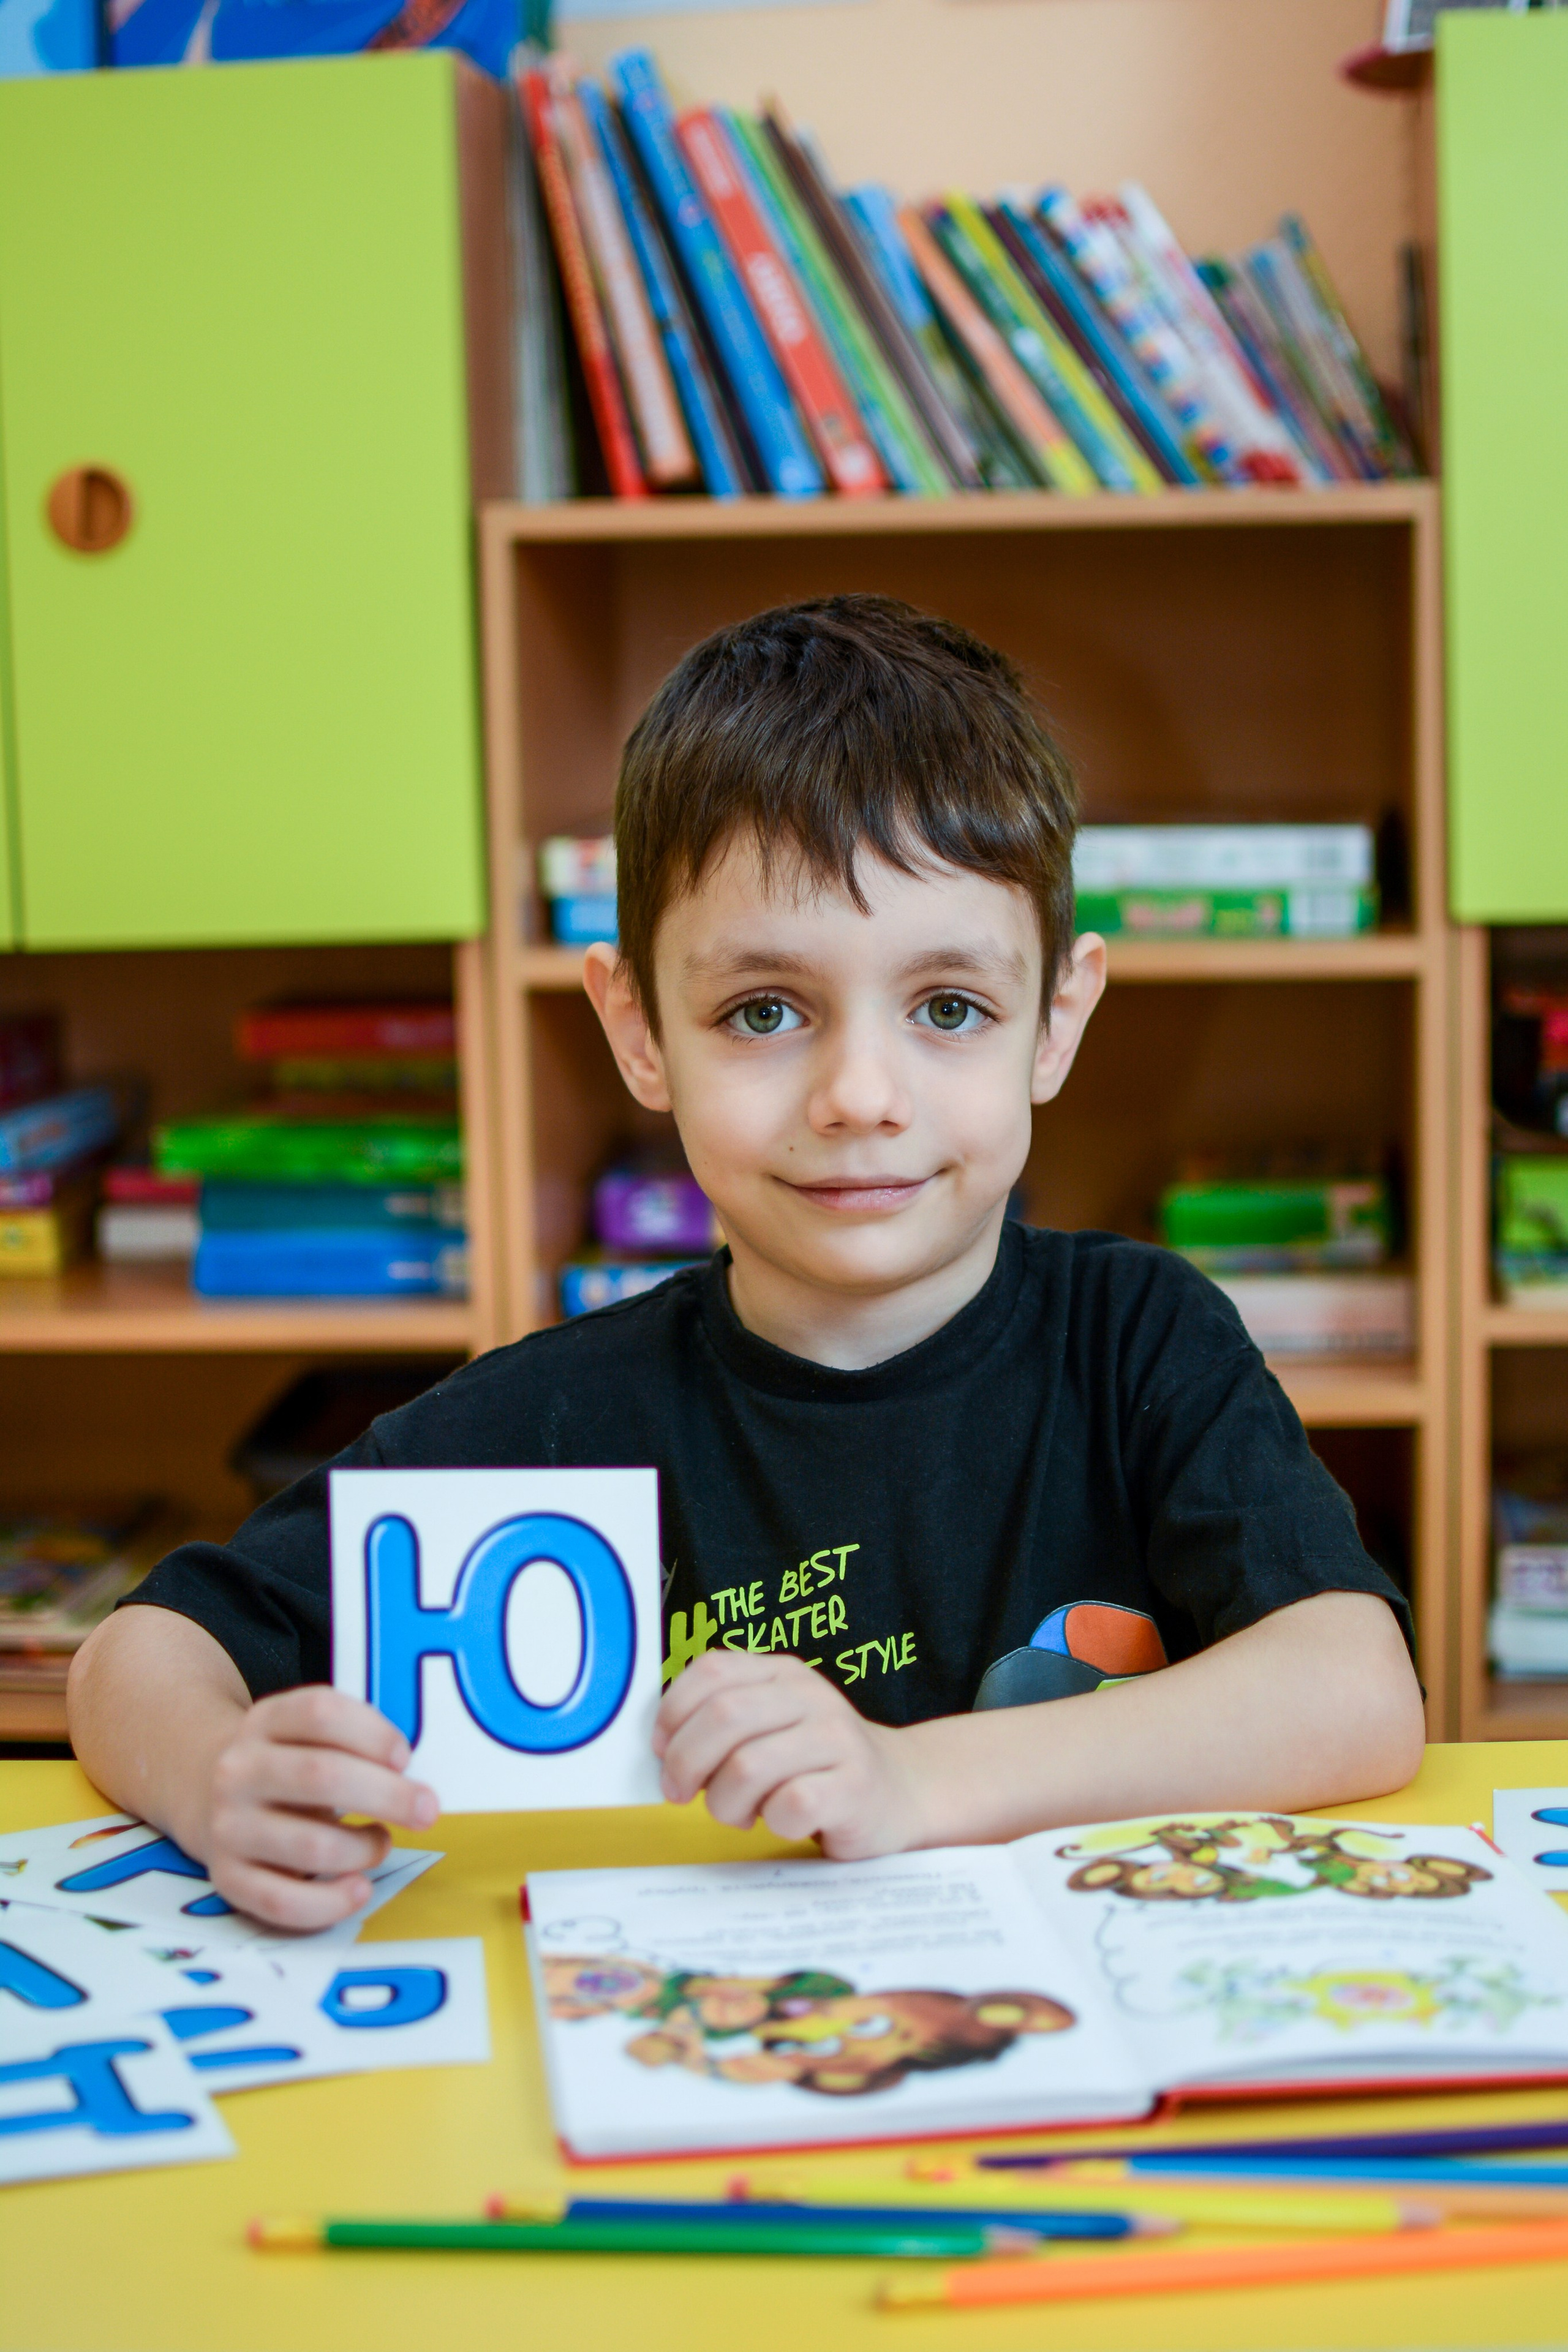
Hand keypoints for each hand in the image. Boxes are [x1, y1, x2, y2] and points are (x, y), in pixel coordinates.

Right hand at [198, 1686, 438, 1930]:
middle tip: (427, 1810)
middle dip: (387, 1795)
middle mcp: (239, 1771)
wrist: (205, 1792)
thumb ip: (353, 1743)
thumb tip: (411, 1785)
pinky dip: (330, 1902)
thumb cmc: (286, 1764)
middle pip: (321, 1775)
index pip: (320, 1713)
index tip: (404, 1758)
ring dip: (363, 1849)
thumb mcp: (306, 1733)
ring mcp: (228, 1827)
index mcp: (265, 1721)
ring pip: (310, 1845)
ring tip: (380, 1843)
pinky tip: (358, 1889)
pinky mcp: (227, 1880)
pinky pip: (283, 1901)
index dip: (372, 1734)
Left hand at [653, 1650, 922, 1859]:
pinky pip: (790, 1804)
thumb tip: (658, 1745)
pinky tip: (780, 1822)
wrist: (898, 1791)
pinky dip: (771, 1822)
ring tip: (738, 1813)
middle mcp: (811, 1697)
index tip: (659, 1748)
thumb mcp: (770, 1726)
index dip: (673, 1711)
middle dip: (685, 1762)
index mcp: (783, 1674)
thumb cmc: (813, 1766)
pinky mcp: (855, 1787)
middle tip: (679, 1793)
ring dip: (724, 1802)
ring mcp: (838, 1739)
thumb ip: (721, 1722)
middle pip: (724, 1717)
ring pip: (747, 1766)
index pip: (713, 1670)